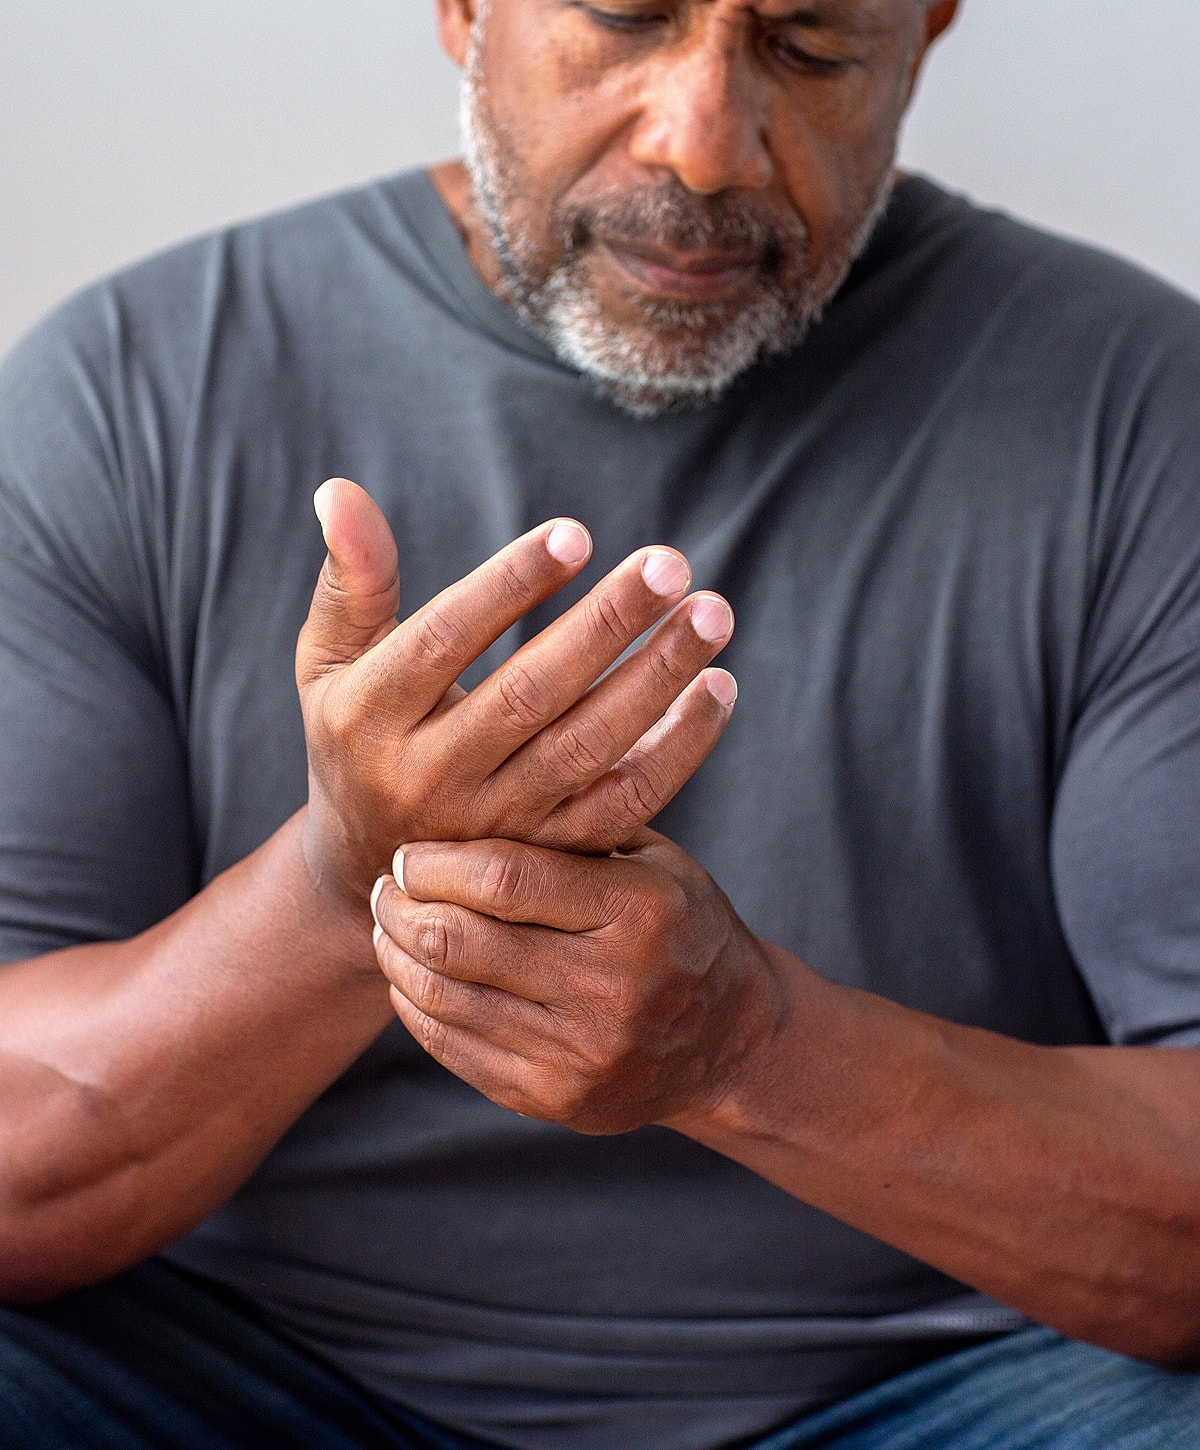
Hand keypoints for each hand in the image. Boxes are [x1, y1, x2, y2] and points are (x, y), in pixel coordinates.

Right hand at [295, 479, 736, 906]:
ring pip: (588, 748)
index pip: (444, 641)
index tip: (576, 534)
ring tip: (712, 615)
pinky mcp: (550, 854)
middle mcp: (431, 777)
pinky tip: (717, 688)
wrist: (374, 873)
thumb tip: (341, 489)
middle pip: (530, 694)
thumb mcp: (329, 664)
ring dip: (657, 679)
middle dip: (607, 626)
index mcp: (369, 717)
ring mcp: (496, 826)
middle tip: (670, 564)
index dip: (509, 586)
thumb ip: (351, 581)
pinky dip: (678, 748)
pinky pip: (625, 802)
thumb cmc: (358, 736)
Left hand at [368, 831, 782, 1132]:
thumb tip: (473, 781)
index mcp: (639, 911)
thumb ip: (577, 828)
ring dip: (397, 957)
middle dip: (402, 908)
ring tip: (389, 927)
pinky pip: (455, 1049)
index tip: (409, 852)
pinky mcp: (557, 1099)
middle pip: (461, 941)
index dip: (437, 864)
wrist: (731, 1041)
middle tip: (386, 887)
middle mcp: (614, 987)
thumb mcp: (654, 861)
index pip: (505, 881)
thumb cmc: (678, 925)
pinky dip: (417, 1007)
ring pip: (445, 998)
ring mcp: (584, 1053)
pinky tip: (411, 976)